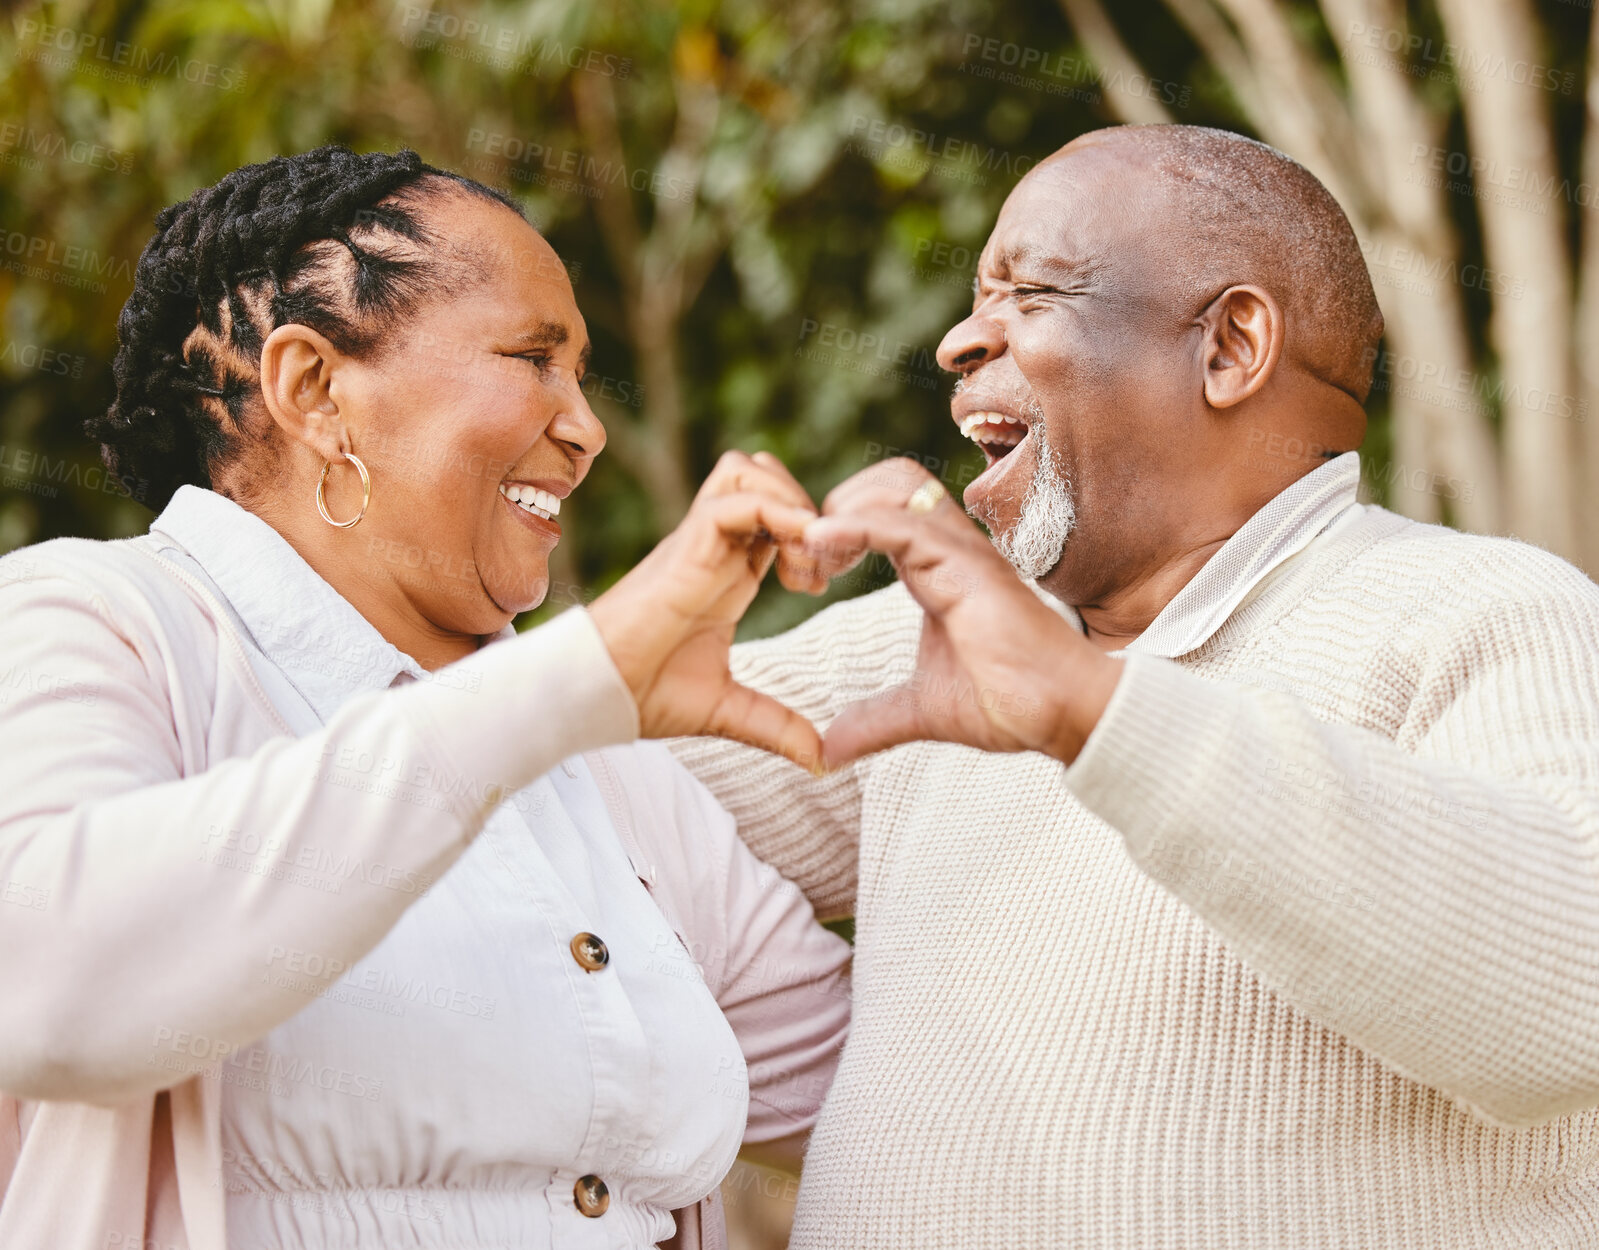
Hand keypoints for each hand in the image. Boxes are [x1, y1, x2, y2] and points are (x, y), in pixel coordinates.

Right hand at [589, 450, 827, 768]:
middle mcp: (715, 548)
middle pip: (765, 476)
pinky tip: (795, 562)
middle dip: (806, 507)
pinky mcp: (685, 549)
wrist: (594, 696)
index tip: (823, 584)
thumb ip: (778, 727)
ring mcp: (699, 542)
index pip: (776, 517)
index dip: (812, 535)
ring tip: (805, 561)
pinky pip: (735, 500)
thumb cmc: (645, 694)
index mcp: (727, 573)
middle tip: (819, 566)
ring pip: (750, 471)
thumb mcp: (729, 711)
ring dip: (791, 502)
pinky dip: (776, 514)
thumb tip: (825, 761)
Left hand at [802, 458, 1121, 768]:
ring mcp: (960, 551)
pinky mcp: (966, 565)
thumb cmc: (1009, 703)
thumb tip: (830, 751)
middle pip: (888, 480)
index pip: (882, 510)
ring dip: (841, 510)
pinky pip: (902, 524)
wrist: (1059, 714)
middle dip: (837, 503)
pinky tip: (821, 542)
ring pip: (894, 487)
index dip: (838, 526)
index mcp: (935, 568)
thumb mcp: (921, 710)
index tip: (807, 573)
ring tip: (812, 555)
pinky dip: (855, 525)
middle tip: (807, 560)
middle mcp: (948, 548)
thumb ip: (874, 719)